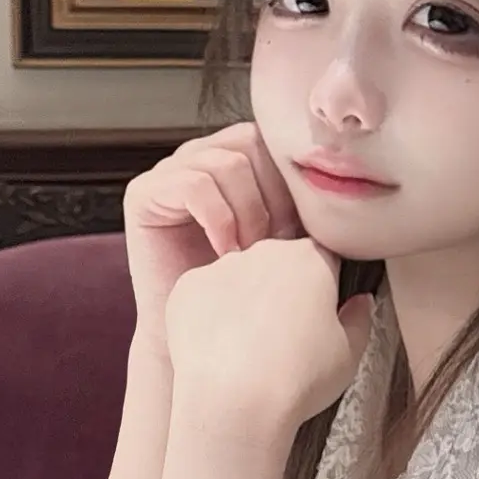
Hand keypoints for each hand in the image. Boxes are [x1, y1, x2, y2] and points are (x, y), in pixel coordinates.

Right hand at [122, 124, 300, 335]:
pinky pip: (194, 184)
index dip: (290, 183)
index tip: (298, 233)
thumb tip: (335, 183)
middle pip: (250, 143)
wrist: (195, 338)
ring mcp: (167, 172)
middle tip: (271, 245)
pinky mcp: (143, 193)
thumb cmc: (243, 293)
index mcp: (232, 159)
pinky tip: (224, 254)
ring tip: (246, 254)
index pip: (271, 140)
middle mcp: (198, 157)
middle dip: (271, 196)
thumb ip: (301, 207)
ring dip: (247, 212)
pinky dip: (219, 219)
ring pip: (227, 163)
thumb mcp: (283, 240)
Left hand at [163, 238, 375, 438]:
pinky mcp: (186, 288)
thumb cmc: (297, 381)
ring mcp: (221, 267)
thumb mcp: (349, 356)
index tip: (319, 315)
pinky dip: (211, 315)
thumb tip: (361, 301)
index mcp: (311, 259)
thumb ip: (359, 319)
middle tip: (283, 337)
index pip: (324, 258)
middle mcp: (264, 252)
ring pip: (239, 277)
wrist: (233, 404)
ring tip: (247, 348)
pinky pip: (204, 294)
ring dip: (245, 301)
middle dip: (283, 291)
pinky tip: (219, 348)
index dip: (325, 288)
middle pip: (279, 263)